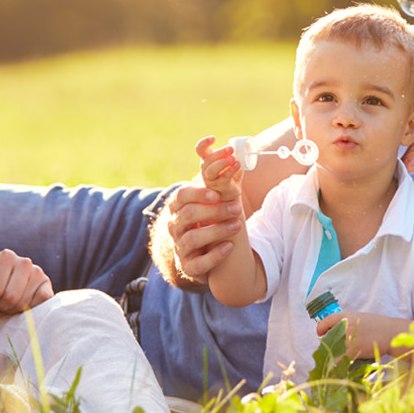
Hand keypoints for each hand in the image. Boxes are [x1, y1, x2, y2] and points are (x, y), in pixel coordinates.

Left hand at [0, 249, 53, 314]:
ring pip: (24, 303)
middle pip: (11, 298)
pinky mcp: (47, 285)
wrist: (3, 287)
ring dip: (13, 311)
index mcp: (6, 257)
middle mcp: (24, 261)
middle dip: (1, 307)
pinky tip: (23, 305)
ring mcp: (38, 272)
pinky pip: (40, 303)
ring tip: (8, 305)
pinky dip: (30, 309)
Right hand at [162, 140, 247, 281]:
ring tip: (238, 225)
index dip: (198, 194)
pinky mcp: (189, 267)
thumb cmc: (211, 217)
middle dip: (215, 211)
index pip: (180, 196)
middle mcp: (175, 227)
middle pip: (188, 216)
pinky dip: (215, 255)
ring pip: (192, 239)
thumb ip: (216, 174)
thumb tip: (219, 145)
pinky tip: (230, 247)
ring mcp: (180, 248)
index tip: (217, 192)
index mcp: (179, 207)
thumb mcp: (213, 197)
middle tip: (238, 208)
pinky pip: (198, 263)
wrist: (208, 252)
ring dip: (217, 231)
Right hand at [194, 136, 242, 201]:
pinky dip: (231, 170)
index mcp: (207, 160)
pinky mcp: (220, 187)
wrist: (230, 193)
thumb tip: (241, 146)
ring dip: (222, 163)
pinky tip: (238, 165)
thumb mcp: (229, 162)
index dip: (204, 143)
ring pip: (212, 170)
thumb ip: (232, 154)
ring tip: (233, 158)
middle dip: (219, 153)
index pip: (200, 149)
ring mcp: (211, 179)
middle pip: (207, 159)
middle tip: (231, 149)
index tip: (213, 138)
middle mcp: (206, 169)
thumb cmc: (229, 174)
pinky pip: (224, 177)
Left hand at [315, 311, 404, 359]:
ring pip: (332, 347)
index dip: (321, 327)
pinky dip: (337, 362)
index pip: (326, 321)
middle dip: (329, 341)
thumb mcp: (360, 317)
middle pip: (327, 336)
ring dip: (334, 351)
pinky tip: (340, 362)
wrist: (389, 333)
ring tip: (340, 352)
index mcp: (346, 316)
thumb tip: (337, 328)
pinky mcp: (352, 351)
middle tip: (335, 344)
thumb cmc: (377, 325)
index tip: (320, 332)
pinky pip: (338, 359)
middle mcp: (345, 327)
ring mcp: (348, 339)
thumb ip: (347, 321)